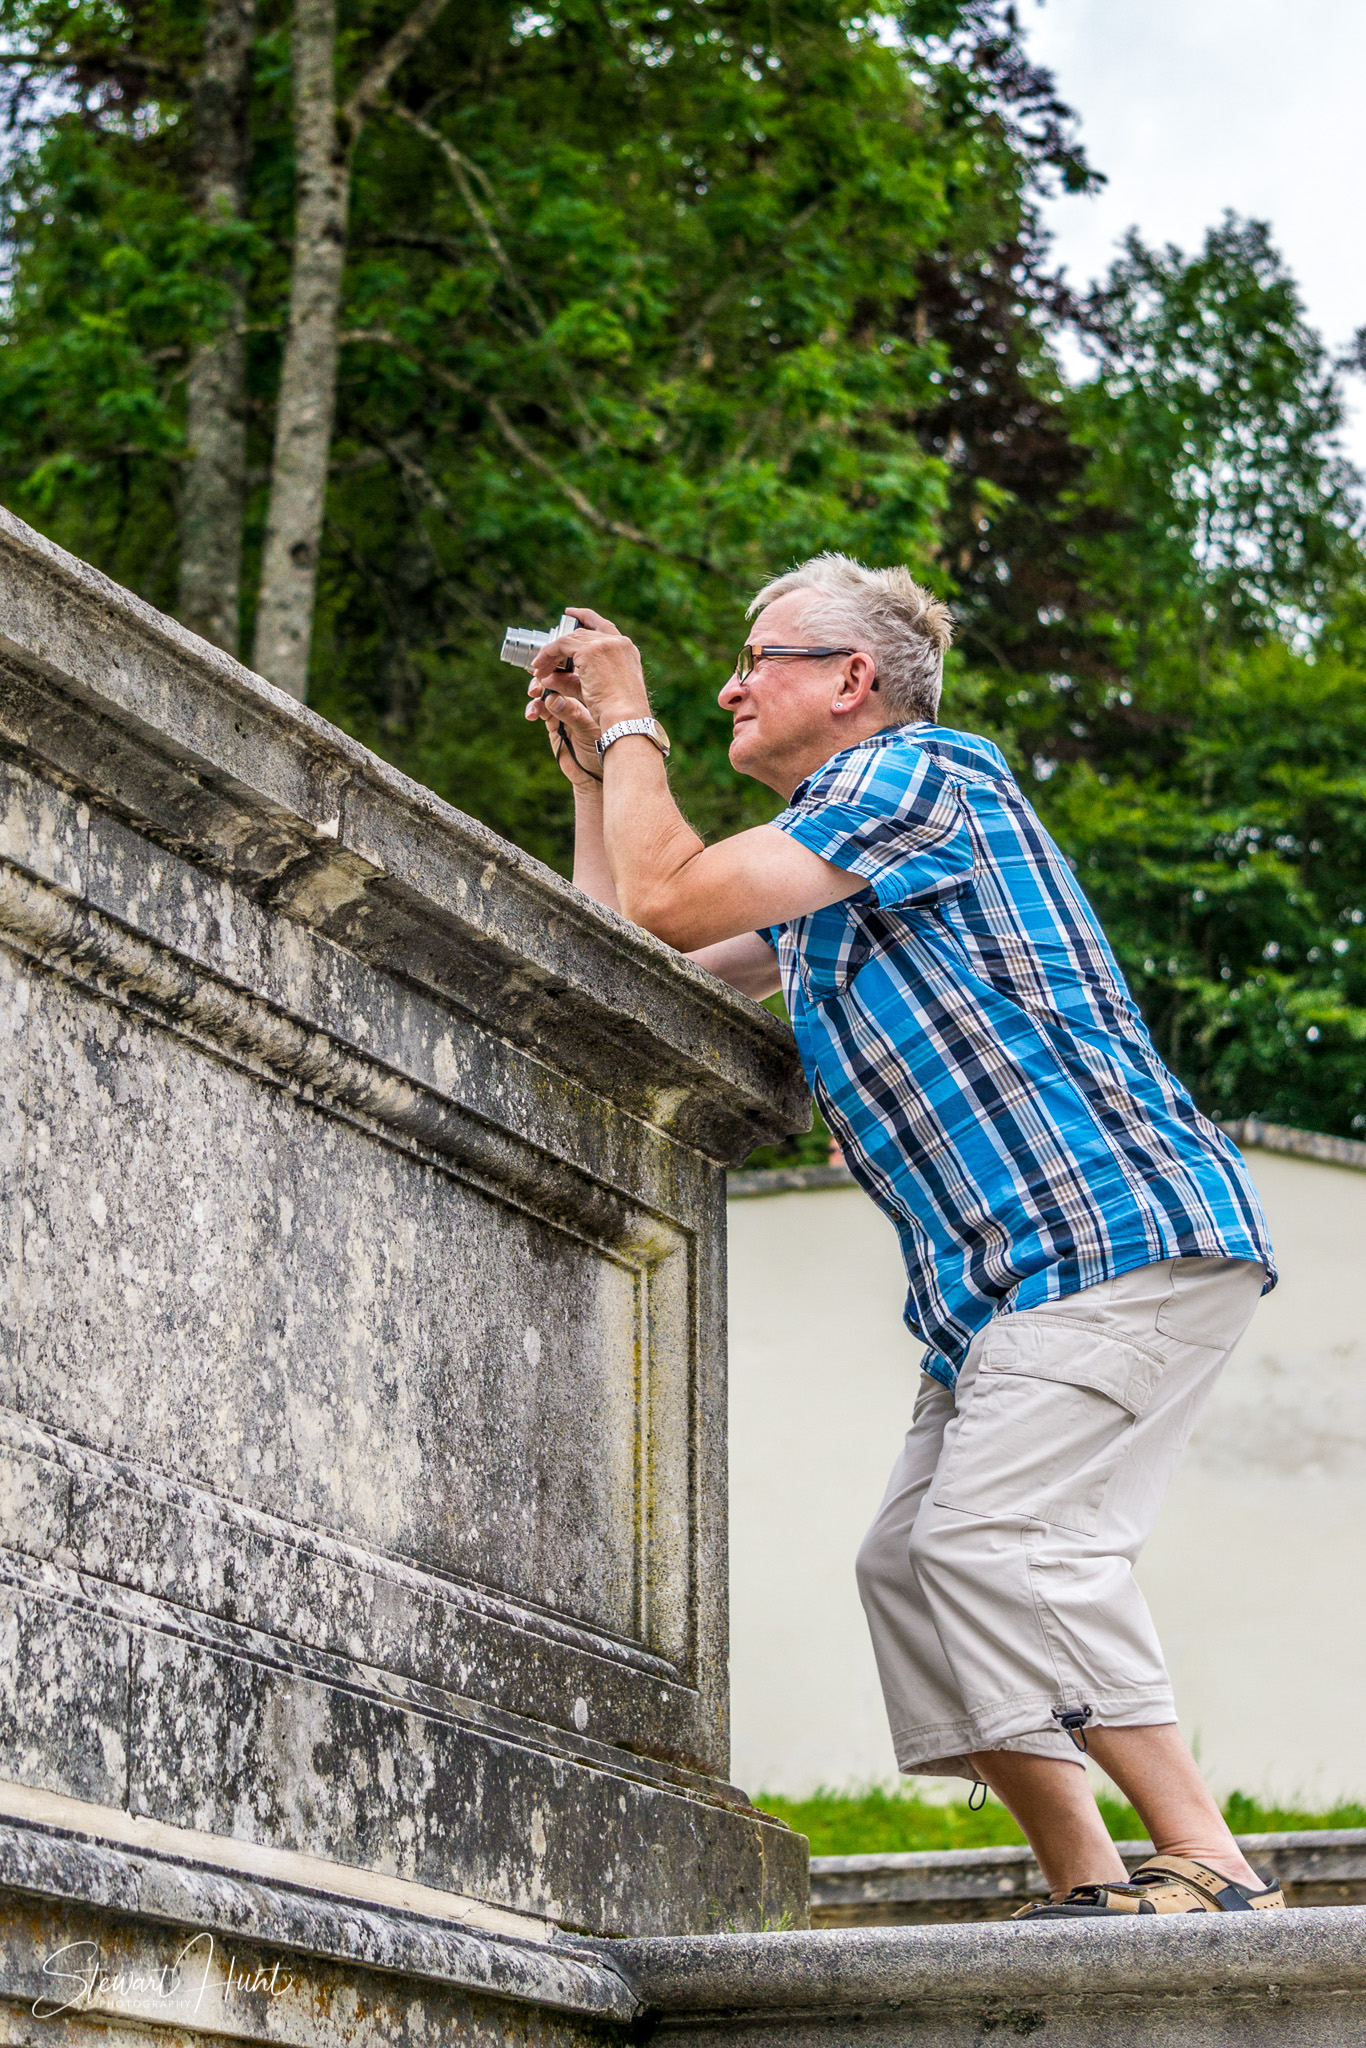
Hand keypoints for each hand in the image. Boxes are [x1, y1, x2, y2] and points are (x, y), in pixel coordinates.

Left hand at [527, 605, 650, 748]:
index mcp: (627, 650)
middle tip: (544, 659)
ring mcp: (605, 644)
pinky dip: (547, 655)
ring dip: (551, 653)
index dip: (585, 617)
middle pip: (581, 633)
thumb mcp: (594, 691)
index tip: (570, 614)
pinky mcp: (591, 651)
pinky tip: (539, 668)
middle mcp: (618, 642)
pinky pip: (561, 645)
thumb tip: (548, 679)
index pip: (603, 626)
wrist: (625, 718)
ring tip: (538, 668)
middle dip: (560, 645)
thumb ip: (572, 681)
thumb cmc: (616, 712)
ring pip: (569, 639)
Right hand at [527, 666, 604, 787]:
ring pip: (547, 689)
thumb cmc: (604, 747)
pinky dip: (535, 708)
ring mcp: (567, 706)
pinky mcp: (554, 721)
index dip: (562, 657)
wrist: (599, 774)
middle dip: (546, 671)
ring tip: (534, 693)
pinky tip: (533, 713)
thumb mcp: (591, 726)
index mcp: (596, 685)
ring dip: (538, 688)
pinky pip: (541, 708)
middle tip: (537, 671)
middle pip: (559, 672)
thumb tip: (551, 698)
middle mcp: (581, 693)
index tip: (550, 656)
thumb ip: (572, 712)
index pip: (578, 663)